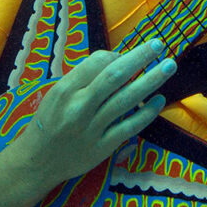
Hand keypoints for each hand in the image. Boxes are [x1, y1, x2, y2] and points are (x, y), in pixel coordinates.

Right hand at [24, 41, 175, 182]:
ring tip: (169, 66)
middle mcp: (79, 107)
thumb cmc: (48, 122)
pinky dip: (147, 112)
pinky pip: (130, 126)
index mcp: (65, 90)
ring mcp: (93, 128)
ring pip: (127, 99)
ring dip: (151, 80)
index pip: (97, 62)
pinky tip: (159, 100)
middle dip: (140, 57)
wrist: (37, 162)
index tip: (127, 54)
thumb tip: (118, 60)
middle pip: (116, 76)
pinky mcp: (103, 147)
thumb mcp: (56, 94)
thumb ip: (83, 79)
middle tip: (159, 45)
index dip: (117, 54)